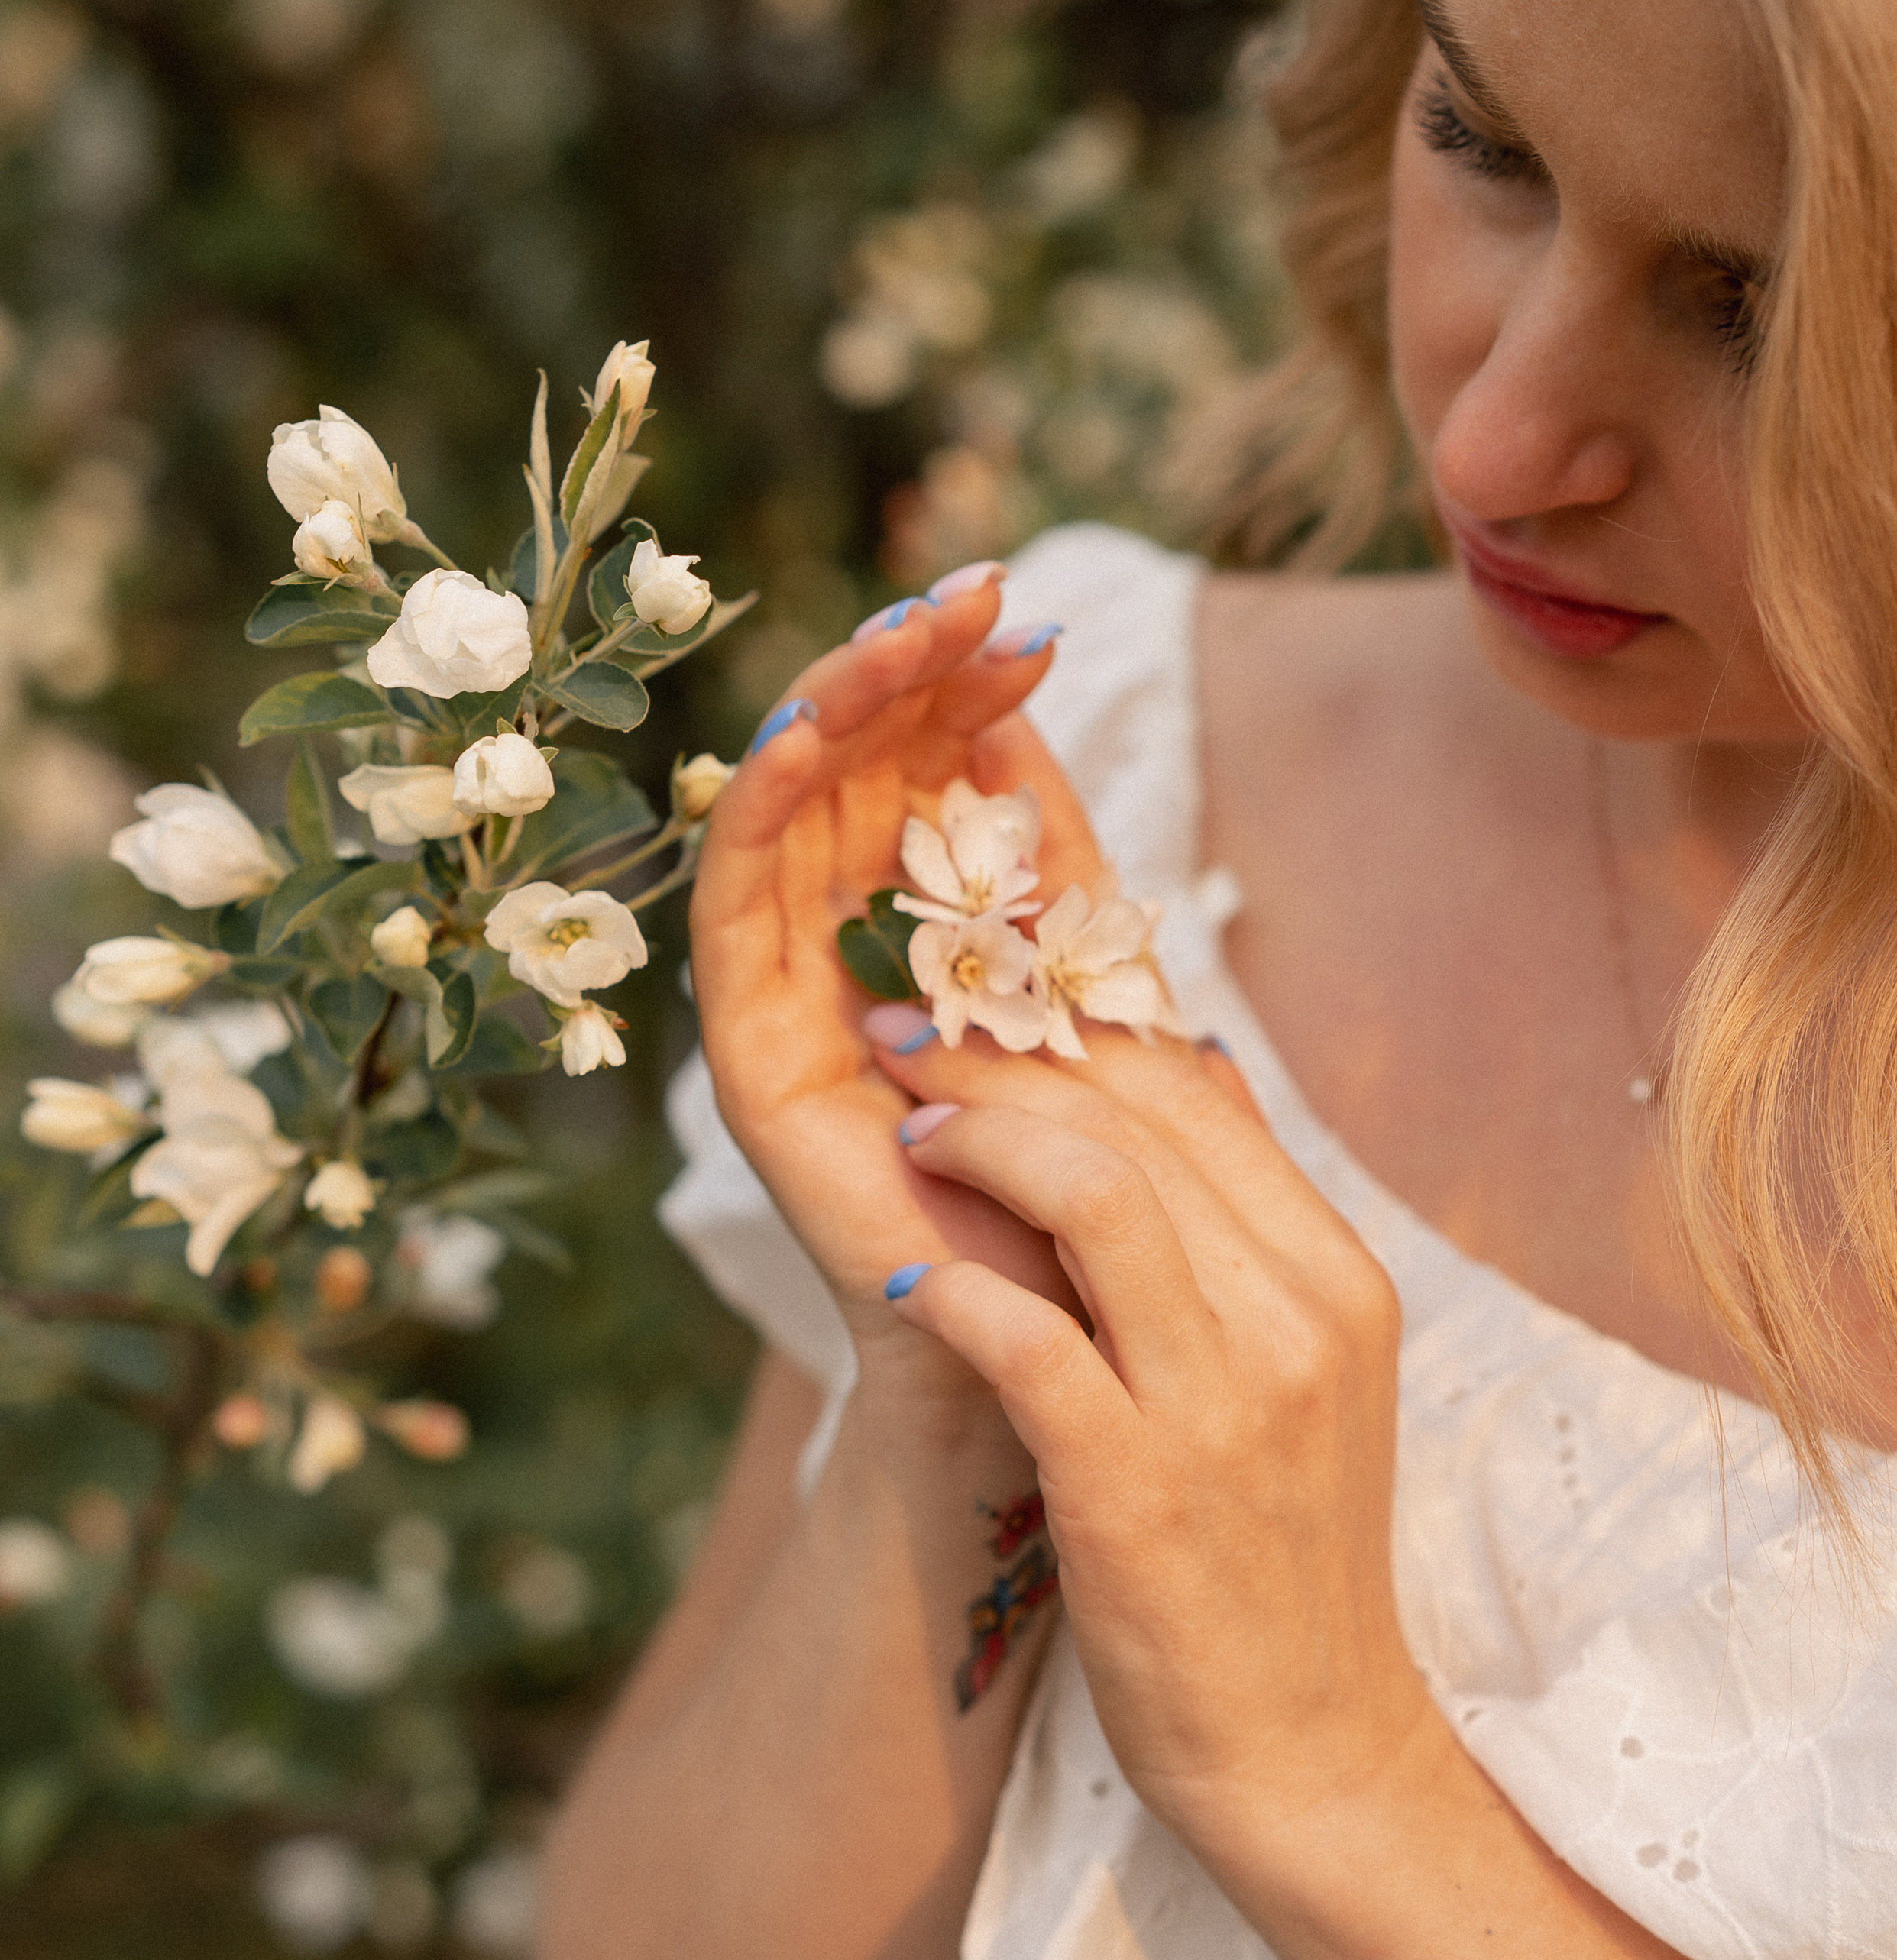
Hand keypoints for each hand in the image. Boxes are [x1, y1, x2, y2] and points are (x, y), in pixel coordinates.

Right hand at [689, 569, 1107, 1373]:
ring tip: (904, 634)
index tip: (1030, 624)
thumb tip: (1026, 719)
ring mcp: (791, 996)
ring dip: (839, 707)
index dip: (967, 690)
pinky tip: (812, 732)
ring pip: (789, 809)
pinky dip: (763, 807)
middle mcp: (848, 946)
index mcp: (935, 927)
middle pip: (851, 768)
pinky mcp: (750, 1051)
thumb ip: (1056, 882)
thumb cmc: (1097, 1201)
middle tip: (971, 598)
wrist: (1061, 1361)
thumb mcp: (1094, 1002)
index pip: (929, 773)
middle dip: (904, 671)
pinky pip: (735, 903)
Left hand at [861, 1021, 1429, 1843]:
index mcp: (1337, 1277)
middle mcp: (1297, 1319)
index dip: (1070, 1025)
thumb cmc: (1279, 1556)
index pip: (1197, 1093)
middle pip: (1137, 1121)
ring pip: (1095, 1196)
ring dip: (978, 1141)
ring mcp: (1225, 1403)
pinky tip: (905, 1276)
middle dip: (999, 1054)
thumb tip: (1200, 1064)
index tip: (973, 999)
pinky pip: (1031, 1342)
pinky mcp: (1140, 1487)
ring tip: (902, 1130)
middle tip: (896, 1026)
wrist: (1311, 1750)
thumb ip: (1251, 1223)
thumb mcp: (1306, 1371)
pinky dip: (956, 1290)